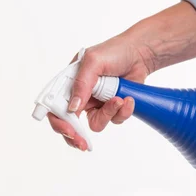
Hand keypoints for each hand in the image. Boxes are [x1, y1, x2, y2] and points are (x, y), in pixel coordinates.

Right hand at [50, 1, 195, 150]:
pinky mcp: (112, 108)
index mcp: (69, 84)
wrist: (140, 53)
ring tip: (119, 99)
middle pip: (71, 124)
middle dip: (77, 136)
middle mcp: (80, 96)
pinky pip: (114, 120)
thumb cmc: (114, 52)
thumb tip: (73, 108)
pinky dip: (122, 111)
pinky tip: (128, 98)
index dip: (59, 122)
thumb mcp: (93, 62)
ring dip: (108, 114)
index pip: (55, 107)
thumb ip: (82, 84)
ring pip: (96, 124)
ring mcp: (96, 104)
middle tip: (84, 144)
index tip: (69, 131)